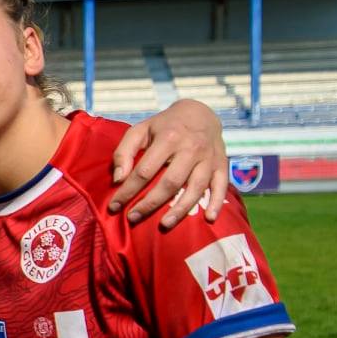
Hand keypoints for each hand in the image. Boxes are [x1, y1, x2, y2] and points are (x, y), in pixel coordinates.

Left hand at [109, 100, 228, 228]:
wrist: (201, 113)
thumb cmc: (164, 126)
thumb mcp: (140, 130)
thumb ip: (124, 152)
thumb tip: (119, 179)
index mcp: (168, 138)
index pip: (144, 171)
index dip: (128, 190)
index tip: (114, 206)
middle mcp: (191, 149)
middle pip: (170, 182)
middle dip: (150, 203)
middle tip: (133, 218)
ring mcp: (209, 158)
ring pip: (196, 188)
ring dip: (181, 209)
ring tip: (164, 225)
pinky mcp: (222, 165)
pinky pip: (222, 186)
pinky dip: (216, 202)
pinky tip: (209, 219)